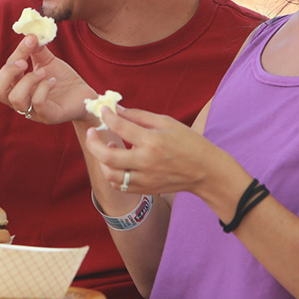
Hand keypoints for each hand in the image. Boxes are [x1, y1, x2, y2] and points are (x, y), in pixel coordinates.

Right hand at [0, 35, 95, 125]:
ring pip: (16, 98)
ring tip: (44, 73)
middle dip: (8, 71)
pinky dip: (44, 87)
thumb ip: (36, 50)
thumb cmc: (63, 80)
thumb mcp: (48, 62)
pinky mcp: (48, 116)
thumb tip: (30, 33)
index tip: (30, 39)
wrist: (84, 96)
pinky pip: (37, 102)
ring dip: (29, 80)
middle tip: (25, 62)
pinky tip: (53, 81)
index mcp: (17, 87)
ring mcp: (33, 111)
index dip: (15, 54)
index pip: (4, 72)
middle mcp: (21, 102)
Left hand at [84, 106, 222, 196]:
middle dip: (93, 142)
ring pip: (110, 174)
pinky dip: (113, 173)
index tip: (104, 111)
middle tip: (92, 133)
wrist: (205, 171)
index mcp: (153, 141)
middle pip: (107, 156)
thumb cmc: (189, 143)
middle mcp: (146, 162)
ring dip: (102, 160)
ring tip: (109, 147)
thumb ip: (139, 116)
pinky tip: (117, 163)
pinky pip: (120, 185)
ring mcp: (145, 179)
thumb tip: (117, 109)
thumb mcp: (167, 122)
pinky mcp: (146, 189)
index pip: (120, 127)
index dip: (107, 116)